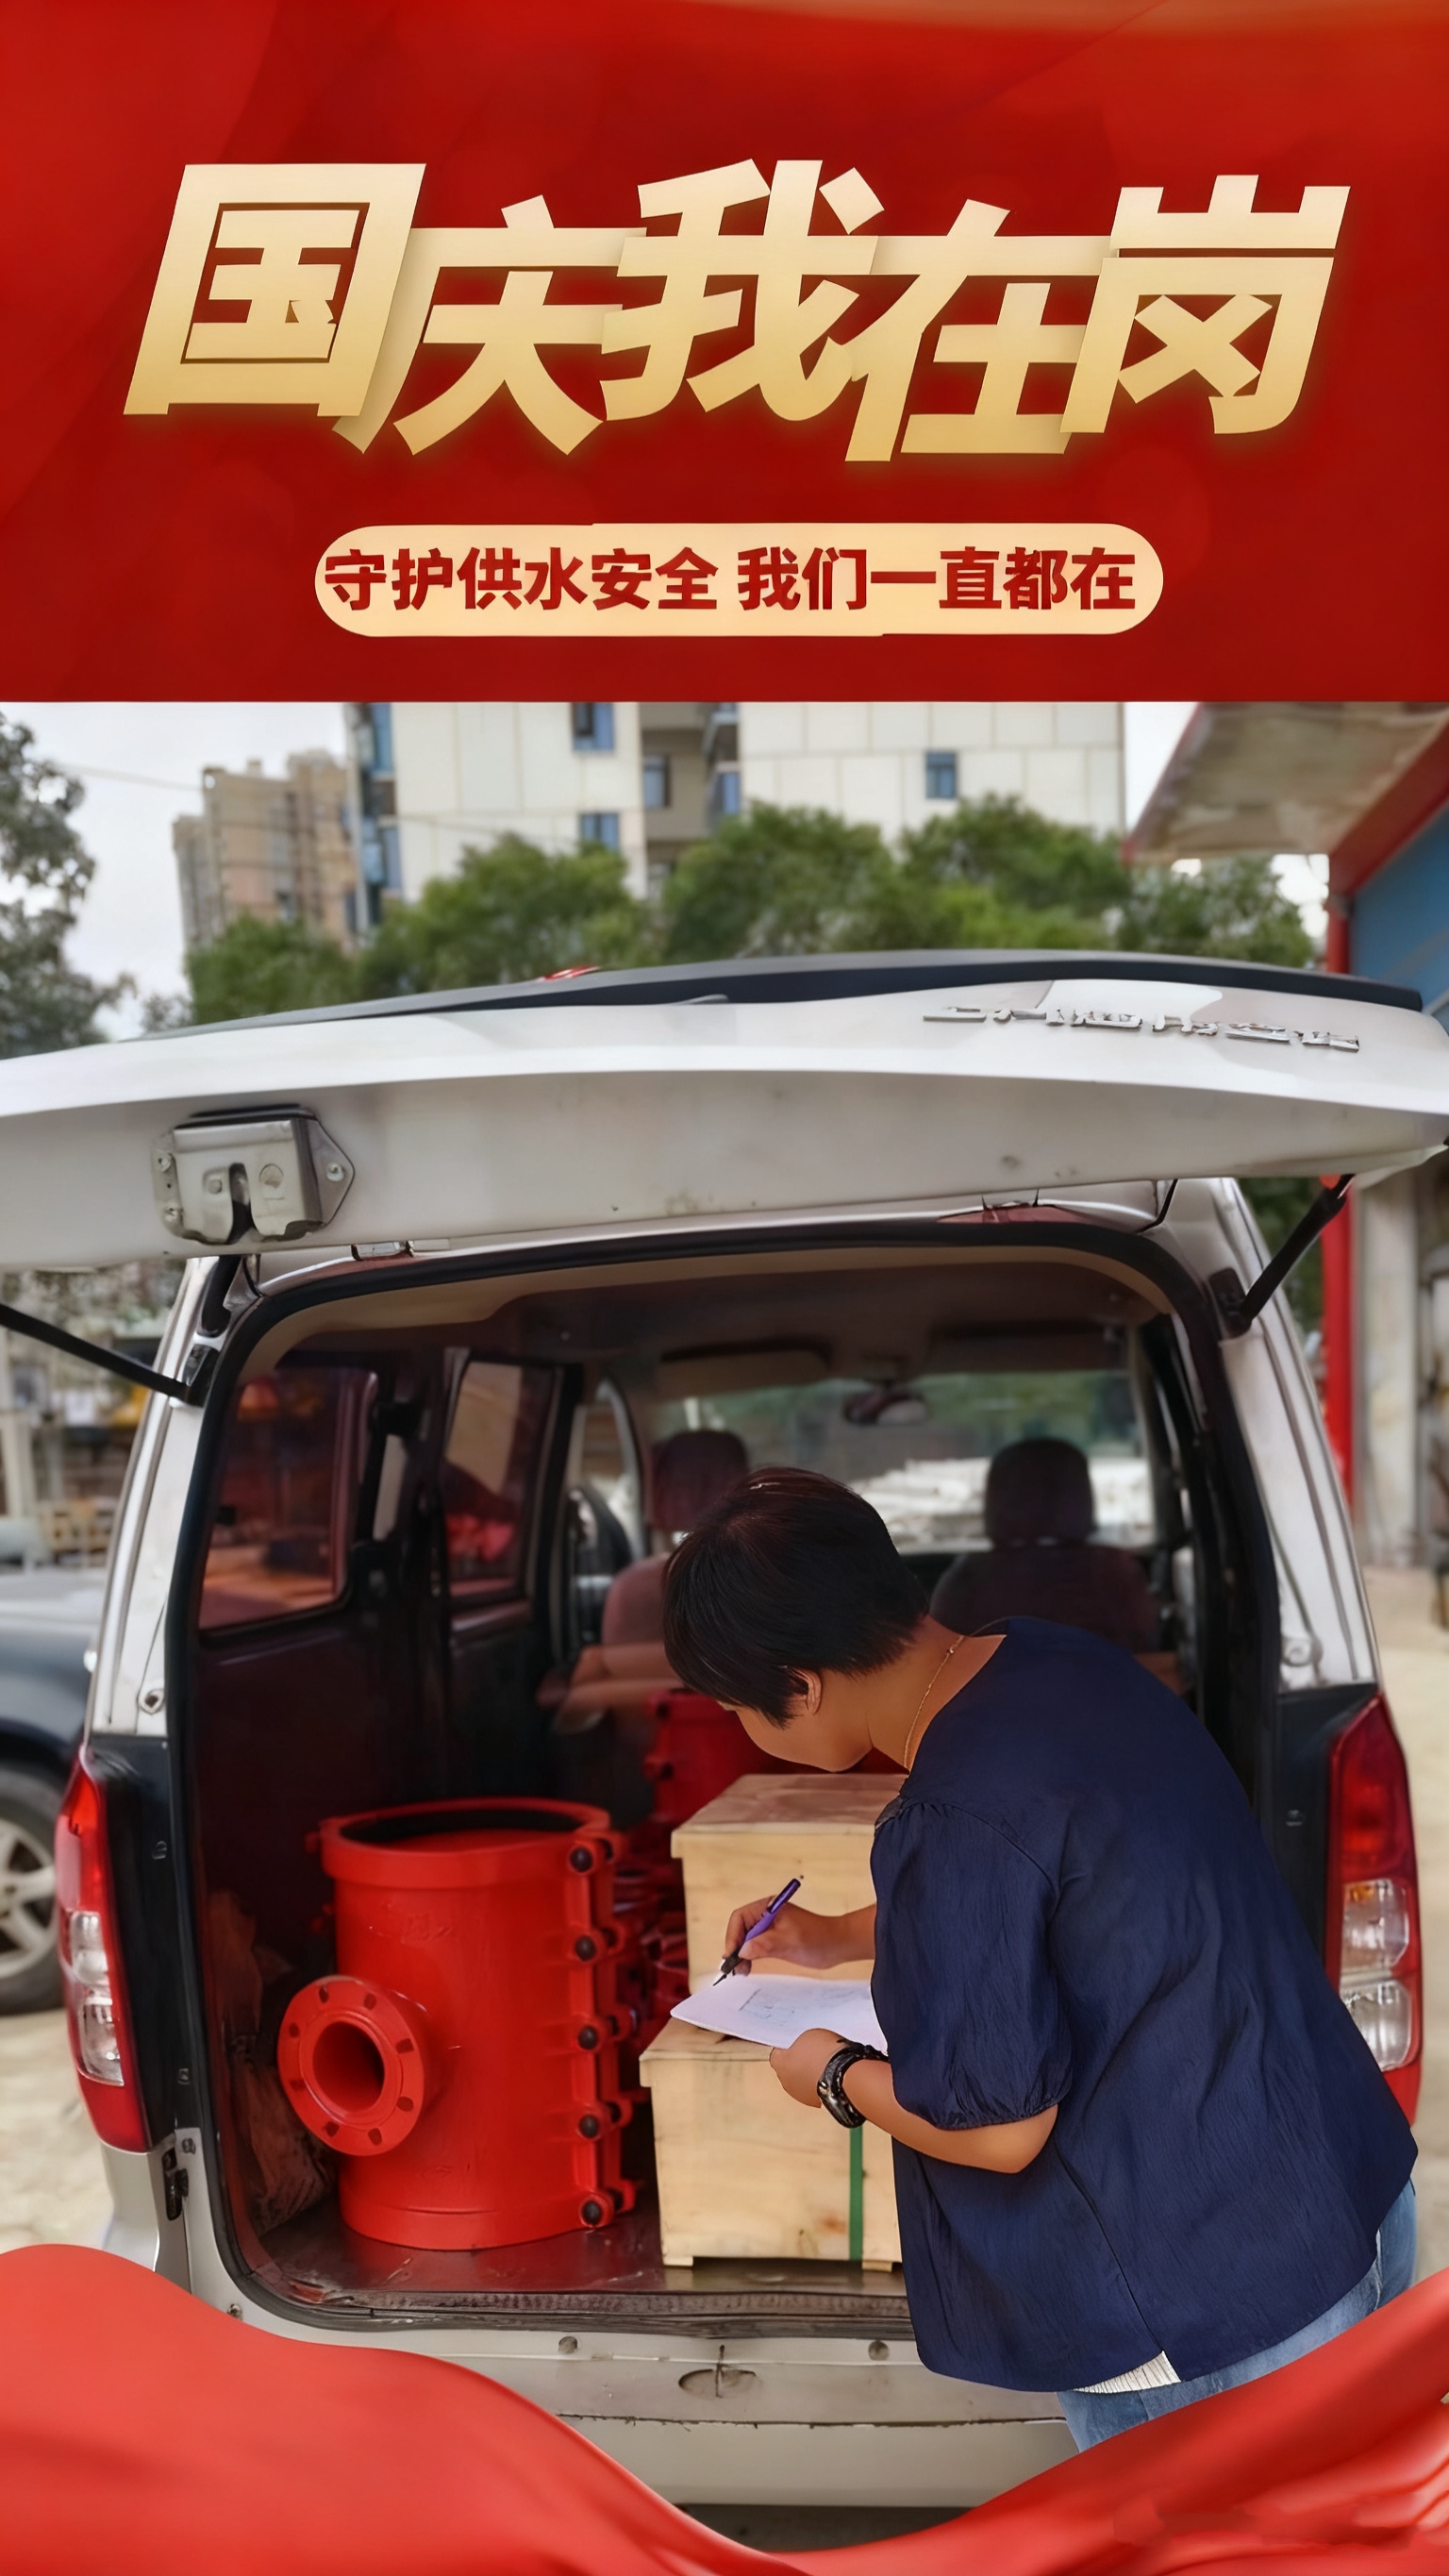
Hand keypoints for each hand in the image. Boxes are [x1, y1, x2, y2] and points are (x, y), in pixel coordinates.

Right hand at [722, 1896, 874, 1973]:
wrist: (837, 1945)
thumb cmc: (817, 1937)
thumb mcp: (789, 1941)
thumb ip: (764, 1944)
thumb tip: (742, 1950)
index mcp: (768, 1907)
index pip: (740, 1918)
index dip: (732, 1936)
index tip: (732, 1955)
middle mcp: (766, 1915)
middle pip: (740, 1929)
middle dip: (735, 1947)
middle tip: (734, 1968)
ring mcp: (770, 1928)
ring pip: (745, 1939)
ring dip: (740, 1954)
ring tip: (742, 1971)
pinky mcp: (774, 1940)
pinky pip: (754, 1947)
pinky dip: (749, 1957)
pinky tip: (748, 1968)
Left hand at [768, 2027, 843, 2105]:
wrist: (842, 2073)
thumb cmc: (823, 2052)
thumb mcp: (808, 2034)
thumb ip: (800, 2041)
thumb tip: (803, 2043)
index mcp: (778, 2062)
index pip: (778, 2053)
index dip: (789, 2047)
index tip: (798, 2042)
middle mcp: (785, 2081)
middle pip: (789, 2069)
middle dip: (799, 2062)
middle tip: (813, 2052)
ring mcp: (800, 2094)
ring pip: (802, 2081)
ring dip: (809, 2075)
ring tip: (825, 2064)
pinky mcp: (815, 2102)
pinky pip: (815, 2089)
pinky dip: (820, 2084)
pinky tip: (831, 2075)